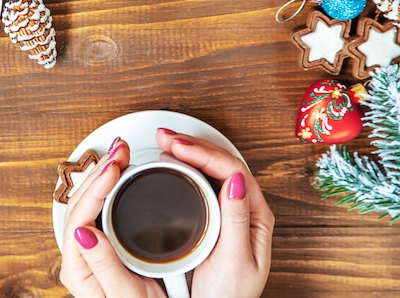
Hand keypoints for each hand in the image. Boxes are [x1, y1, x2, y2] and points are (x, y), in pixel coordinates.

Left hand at [59, 138, 167, 297]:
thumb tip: (84, 233)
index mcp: (77, 267)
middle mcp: (79, 253)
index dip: (95, 188)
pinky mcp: (104, 237)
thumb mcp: (126, 294)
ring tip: (121, 152)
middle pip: (81, 202)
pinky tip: (120, 170)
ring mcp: (91, 244)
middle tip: (121, 149)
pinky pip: (102, 203)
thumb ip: (104, 266)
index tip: (114, 167)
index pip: (78, 218)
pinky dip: (111, 182)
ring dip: (105, 172)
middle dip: (100, 170)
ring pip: (90, 199)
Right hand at [156, 128, 274, 297]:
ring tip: (166, 141)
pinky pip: (200, 181)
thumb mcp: (235, 260)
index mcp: (254, 214)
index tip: (178, 146)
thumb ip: (235, 220)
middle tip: (165, 136)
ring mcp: (227, 209)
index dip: (203, 153)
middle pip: (220, 162)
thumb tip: (235, 180)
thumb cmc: (229, 294)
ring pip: (211, 168)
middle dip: (192, 144)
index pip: (230, 170)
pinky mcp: (212, 215)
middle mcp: (243, 206)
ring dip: (188, 151)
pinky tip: (172, 160)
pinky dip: (185, 165)